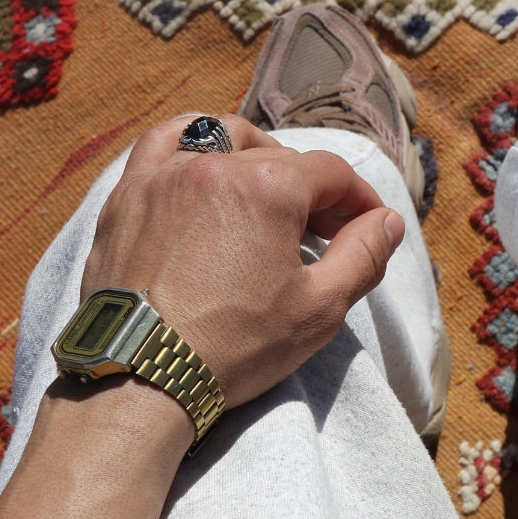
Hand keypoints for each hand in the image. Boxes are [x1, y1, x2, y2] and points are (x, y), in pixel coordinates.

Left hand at [81, 114, 404, 409]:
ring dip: (260, 159)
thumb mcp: (320, 308)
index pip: (332, 174)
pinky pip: (162, 142)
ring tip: (269, 197)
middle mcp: (217, 165)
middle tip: (324, 233)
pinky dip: (192, 143)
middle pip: (284, 160)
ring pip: (228, 139)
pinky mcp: (129, 195)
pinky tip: (206, 163)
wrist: (138, 380)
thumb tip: (388, 221)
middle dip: (315, 192)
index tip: (368, 225)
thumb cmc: (234, 347)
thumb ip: (363, 255)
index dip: (359, 199)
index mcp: (269, 188)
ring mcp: (167, 175)